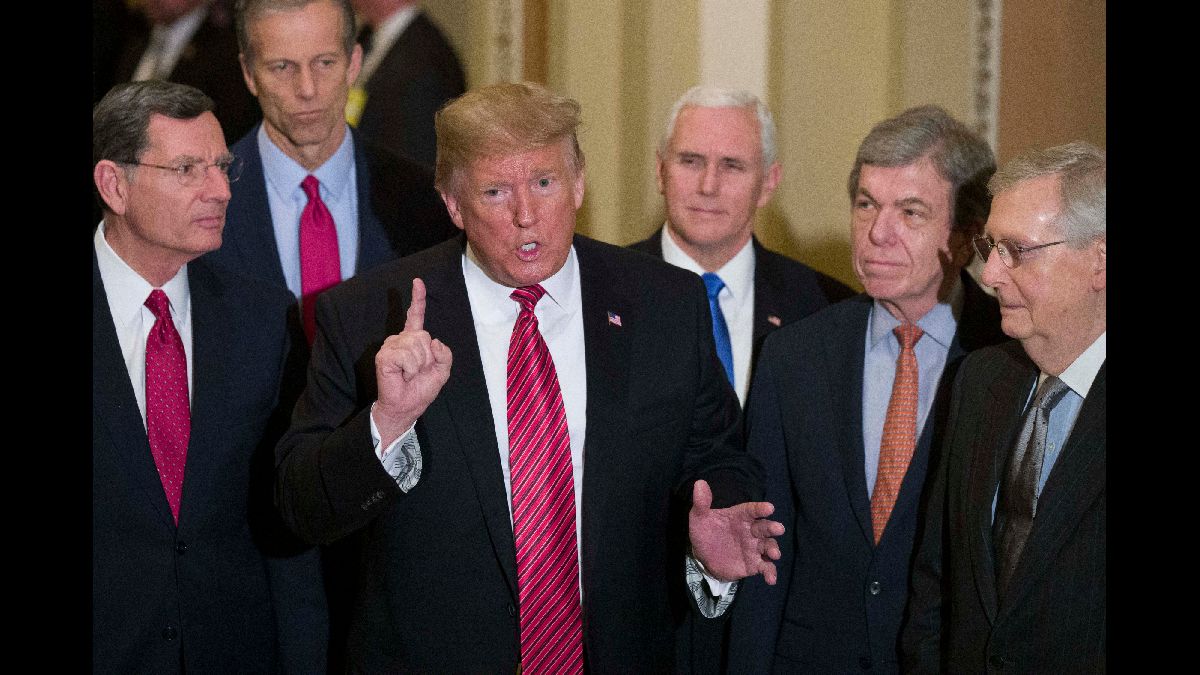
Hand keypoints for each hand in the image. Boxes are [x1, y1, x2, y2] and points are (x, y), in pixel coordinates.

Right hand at [372, 278, 452, 446]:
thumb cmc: (420, 390)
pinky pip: (406, 355)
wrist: (406, 407)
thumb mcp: (442, 371)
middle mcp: (401, 340)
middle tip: (418, 371)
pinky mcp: (384, 356)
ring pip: (416, 344)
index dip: (418, 298)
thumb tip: (435, 342)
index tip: (418, 282)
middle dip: (427, 357)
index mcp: (414, 341)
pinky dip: (410, 368)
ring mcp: (391, 346)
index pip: (416, 315)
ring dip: (419, 364)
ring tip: (410, 374)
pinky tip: (404, 375)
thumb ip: (445, 355)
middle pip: (423, 335)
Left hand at [688, 479, 784, 583]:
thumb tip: (699, 483)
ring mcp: (754, 547)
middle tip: (778, 528)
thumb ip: (701, 503)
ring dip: (773, 549)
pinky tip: (771, 579)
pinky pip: (765, 567)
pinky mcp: (754, 564)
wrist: (703, 557)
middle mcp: (750, 530)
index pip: (752, 510)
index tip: (769, 507)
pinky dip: (770, 572)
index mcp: (740, 516)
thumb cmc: (705, 532)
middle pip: (764, 527)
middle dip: (772, 527)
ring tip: (774, 554)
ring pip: (768, 546)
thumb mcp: (699, 518)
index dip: (760, 509)